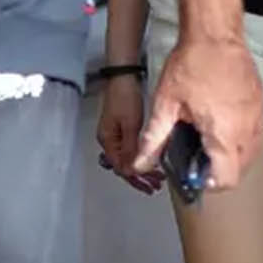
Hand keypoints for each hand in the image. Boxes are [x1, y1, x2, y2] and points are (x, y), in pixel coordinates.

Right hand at [96, 76, 162, 193]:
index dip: (135, 178)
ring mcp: (114, 134)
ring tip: (155, 178)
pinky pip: (129, 149)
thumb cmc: (124, 95)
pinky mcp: (121, 128)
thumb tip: (132, 170)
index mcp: (107, 140)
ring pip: (126, 158)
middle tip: (153, 186)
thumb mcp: (130, 124)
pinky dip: (139, 157)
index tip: (149, 185)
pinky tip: (149, 160)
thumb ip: (130, 148)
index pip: (120, 167)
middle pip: (122, 165)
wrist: (124, 76)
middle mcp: (108, 139)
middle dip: (138, 177)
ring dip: (140, 168)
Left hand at [132, 34, 262, 191]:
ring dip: (233, 154)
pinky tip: (222, 122)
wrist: (215, 33)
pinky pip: (256, 133)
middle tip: (199, 153)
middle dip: (221, 169)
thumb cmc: (191, 64)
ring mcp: (258, 116)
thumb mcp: (166, 103)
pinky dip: (242, 137)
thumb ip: (154, 139)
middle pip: (241, 169)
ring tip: (210, 137)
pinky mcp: (261, 104)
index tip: (196, 172)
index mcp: (223, 134)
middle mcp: (247, 130)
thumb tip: (140, 163)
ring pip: (251, 152)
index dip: (210, 183)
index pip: (227, 179)